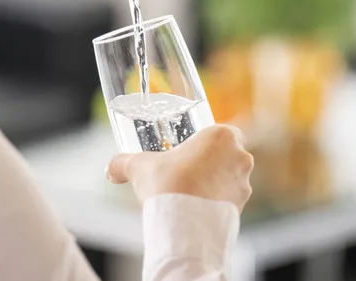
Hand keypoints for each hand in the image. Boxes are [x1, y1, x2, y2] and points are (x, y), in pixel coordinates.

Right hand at [106, 125, 253, 210]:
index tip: (191, 150)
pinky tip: (197, 209)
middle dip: (211, 163)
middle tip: (188, 171)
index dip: (206, 142)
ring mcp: (244, 183)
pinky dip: (218, 203)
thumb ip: (124, 162)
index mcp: (221, 136)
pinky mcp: (242, 206)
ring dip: (216, 184)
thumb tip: (110, 168)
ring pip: (231, 178)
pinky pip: (230, 200)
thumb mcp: (140, 167)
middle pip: (227, 155)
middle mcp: (239, 156)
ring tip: (191, 193)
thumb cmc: (168, 185)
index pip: (222, 132)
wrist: (183, 223)